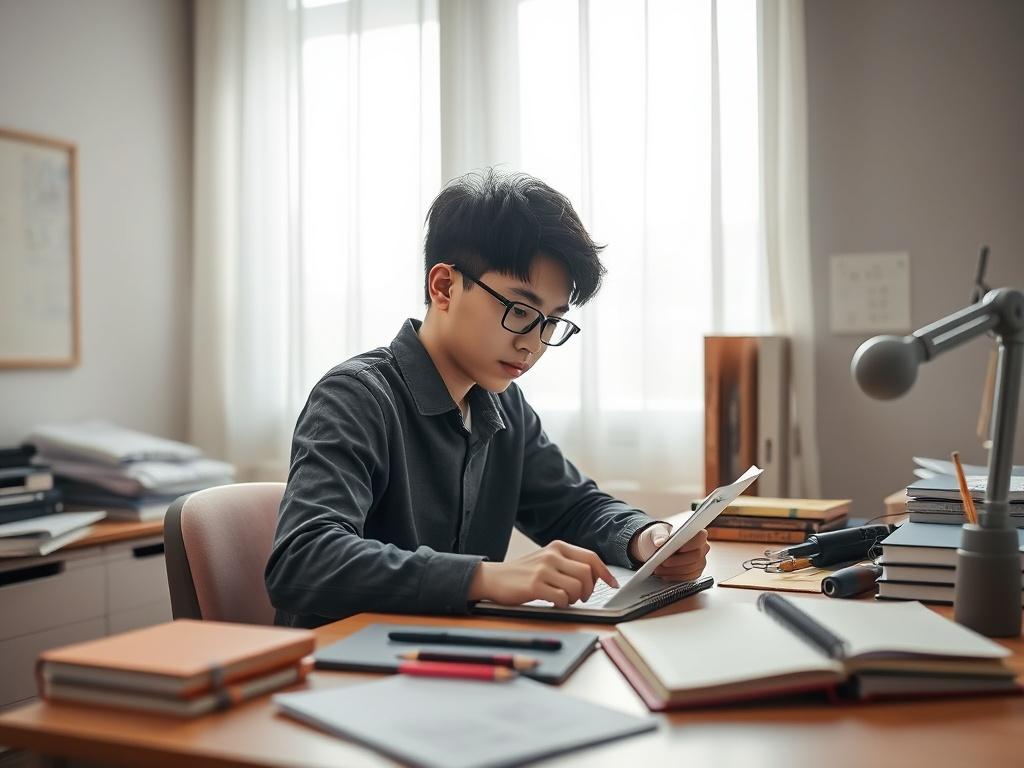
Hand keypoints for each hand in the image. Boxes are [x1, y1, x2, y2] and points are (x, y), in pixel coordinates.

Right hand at [468, 540, 618, 607]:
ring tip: (565, 599)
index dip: (605, 573)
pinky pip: (562, 598)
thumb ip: (568, 564)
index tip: (612, 584)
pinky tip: (554, 602)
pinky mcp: (534, 585)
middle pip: (587, 573)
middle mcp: (552, 555)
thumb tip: (596, 576)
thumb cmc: (524, 573)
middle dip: (589, 589)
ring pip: (577, 586)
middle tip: (581, 597)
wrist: (494, 578)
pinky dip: (563, 604)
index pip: (591, 558)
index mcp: (558, 547)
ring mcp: (543, 569)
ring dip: (575, 598)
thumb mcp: (547, 560)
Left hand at [630, 523, 709, 581]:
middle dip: (677, 560)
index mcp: (696, 533)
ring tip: (659, 568)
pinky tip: (665, 573)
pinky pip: (688, 578)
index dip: (691, 544)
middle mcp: (702, 547)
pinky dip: (674, 576)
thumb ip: (658, 534)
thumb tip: (659, 541)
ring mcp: (700, 561)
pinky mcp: (695, 573)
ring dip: (673, 570)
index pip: (701, 537)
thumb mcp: (656, 532)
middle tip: (663, 562)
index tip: (678, 549)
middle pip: (696, 556)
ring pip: (691, 569)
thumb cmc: (661, 537)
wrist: (658, 548)